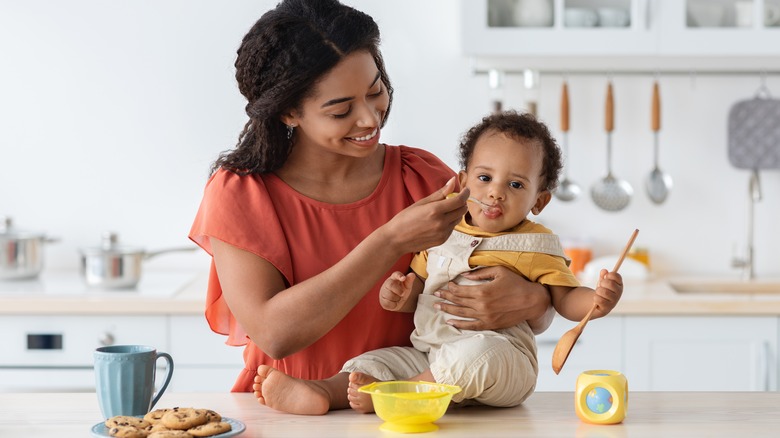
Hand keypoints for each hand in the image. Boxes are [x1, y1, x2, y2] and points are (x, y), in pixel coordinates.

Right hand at [379, 177, 468, 255]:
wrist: (396, 239)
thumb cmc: (405, 219)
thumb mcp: (421, 203)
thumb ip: (440, 193)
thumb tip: (453, 181)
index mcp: (435, 211)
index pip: (459, 200)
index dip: (465, 194)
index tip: (466, 190)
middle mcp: (441, 223)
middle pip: (462, 210)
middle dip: (461, 203)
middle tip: (453, 199)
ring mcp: (442, 233)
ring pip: (458, 219)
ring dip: (455, 213)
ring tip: (442, 211)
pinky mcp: (442, 240)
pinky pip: (452, 228)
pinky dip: (449, 223)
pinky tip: (437, 222)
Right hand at [380, 271, 415, 311]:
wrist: (396, 301)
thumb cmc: (401, 291)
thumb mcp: (407, 286)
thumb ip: (409, 280)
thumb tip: (412, 275)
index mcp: (394, 278)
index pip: (396, 274)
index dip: (399, 276)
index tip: (403, 278)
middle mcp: (387, 283)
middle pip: (391, 285)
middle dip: (398, 290)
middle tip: (403, 294)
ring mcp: (384, 291)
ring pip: (390, 296)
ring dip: (397, 298)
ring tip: (398, 298)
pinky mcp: (382, 300)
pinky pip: (388, 303)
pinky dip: (394, 304)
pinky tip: (394, 302)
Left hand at [432, 266, 550, 330]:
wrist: (532, 301)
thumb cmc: (517, 283)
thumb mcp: (499, 272)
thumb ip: (480, 273)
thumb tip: (464, 275)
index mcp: (483, 291)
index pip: (460, 290)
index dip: (451, 288)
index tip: (445, 285)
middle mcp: (481, 305)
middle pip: (458, 302)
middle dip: (445, 297)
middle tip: (435, 295)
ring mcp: (485, 316)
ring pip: (461, 314)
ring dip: (448, 310)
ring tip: (437, 307)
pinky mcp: (491, 324)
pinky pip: (471, 326)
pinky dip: (459, 325)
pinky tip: (450, 323)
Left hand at [593, 269, 622, 316]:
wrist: (599, 303)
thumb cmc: (602, 290)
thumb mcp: (602, 281)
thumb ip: (603, 276)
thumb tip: (604, 271)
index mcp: (619, 284)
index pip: (617, 276)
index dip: (609, 275)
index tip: (605, 276)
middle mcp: (619, 292)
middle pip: (610, 283)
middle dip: (602, 283)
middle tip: (600, 285)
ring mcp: (615, 300)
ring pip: (604, 292)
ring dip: (598, 291)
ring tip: (598, 292)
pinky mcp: (608, 307)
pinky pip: (599, 300)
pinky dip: (595, 298)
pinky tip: (596, 299)